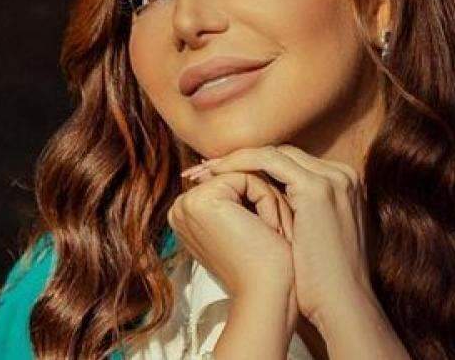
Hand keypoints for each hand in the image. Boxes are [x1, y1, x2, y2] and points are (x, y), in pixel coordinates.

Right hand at [167, 166, 297, 309]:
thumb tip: (250, 159)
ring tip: (273, 235)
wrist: (268, 295)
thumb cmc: (268, 266)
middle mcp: (181, 208)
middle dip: (266, 200)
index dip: (261, 202)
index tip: (267, 234)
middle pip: (239, 176)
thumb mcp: (249, 222)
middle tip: (274, 235)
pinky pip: (250, 179)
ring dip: (270, 203)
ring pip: (246, 176)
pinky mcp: (203, 201)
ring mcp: (187, 203)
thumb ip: (241, 194)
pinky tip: (268, 232)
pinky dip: (269, 204)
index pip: (234, 183)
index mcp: (187, 214)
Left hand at [185, 145, 370, 327]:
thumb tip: (256, 211)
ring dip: (234, 159)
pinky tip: (216, 175)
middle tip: (205, 169)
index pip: (290, 164)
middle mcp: (341, 174)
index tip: (220, 176)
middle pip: (281, 154)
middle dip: (239, 159)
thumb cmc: (322, 281)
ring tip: (205, 171)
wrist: (342, 303)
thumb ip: (295, 215)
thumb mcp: (310, 236)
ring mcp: (331, 179)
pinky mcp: (317, 188)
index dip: (253, 167)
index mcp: (342, 184)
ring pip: (273, 153)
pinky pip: (268, 162)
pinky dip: (239, 164)